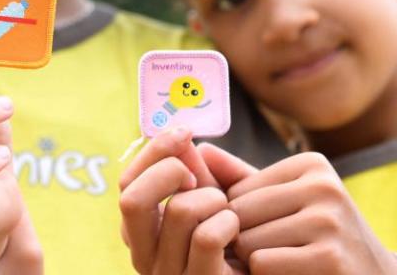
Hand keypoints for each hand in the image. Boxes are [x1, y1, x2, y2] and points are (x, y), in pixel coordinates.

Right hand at [118, 129, 255, 273]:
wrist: (269, 269)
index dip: (154, 151)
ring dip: (213, 198)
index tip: (185, 134)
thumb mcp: (215, 197)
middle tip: (196, 177)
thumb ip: (197, 170)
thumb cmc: (239, 236)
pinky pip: (206, 238)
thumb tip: (183, 139)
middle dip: (169, 171)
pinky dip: (228, 222)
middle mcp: (144, 256)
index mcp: (140, 231)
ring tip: (228, 211)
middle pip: (131, 199)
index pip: (126, 182)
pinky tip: (236, 230)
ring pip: (179, 211)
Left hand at [227, 152, 396, 274]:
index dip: (238, 221)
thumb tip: (199, 149)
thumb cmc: (318, 238)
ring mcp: (329, 221)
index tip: (268, 233)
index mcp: (311, 165)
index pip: (236, 191)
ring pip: (247, 242)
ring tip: (283, 263)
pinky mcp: (330, 257)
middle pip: (238, 215)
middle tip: (270, 253)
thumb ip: (241, 179)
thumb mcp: (286, 202)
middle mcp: (323, 187)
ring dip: (254, 262)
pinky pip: (262, 263)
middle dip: (241, 242)